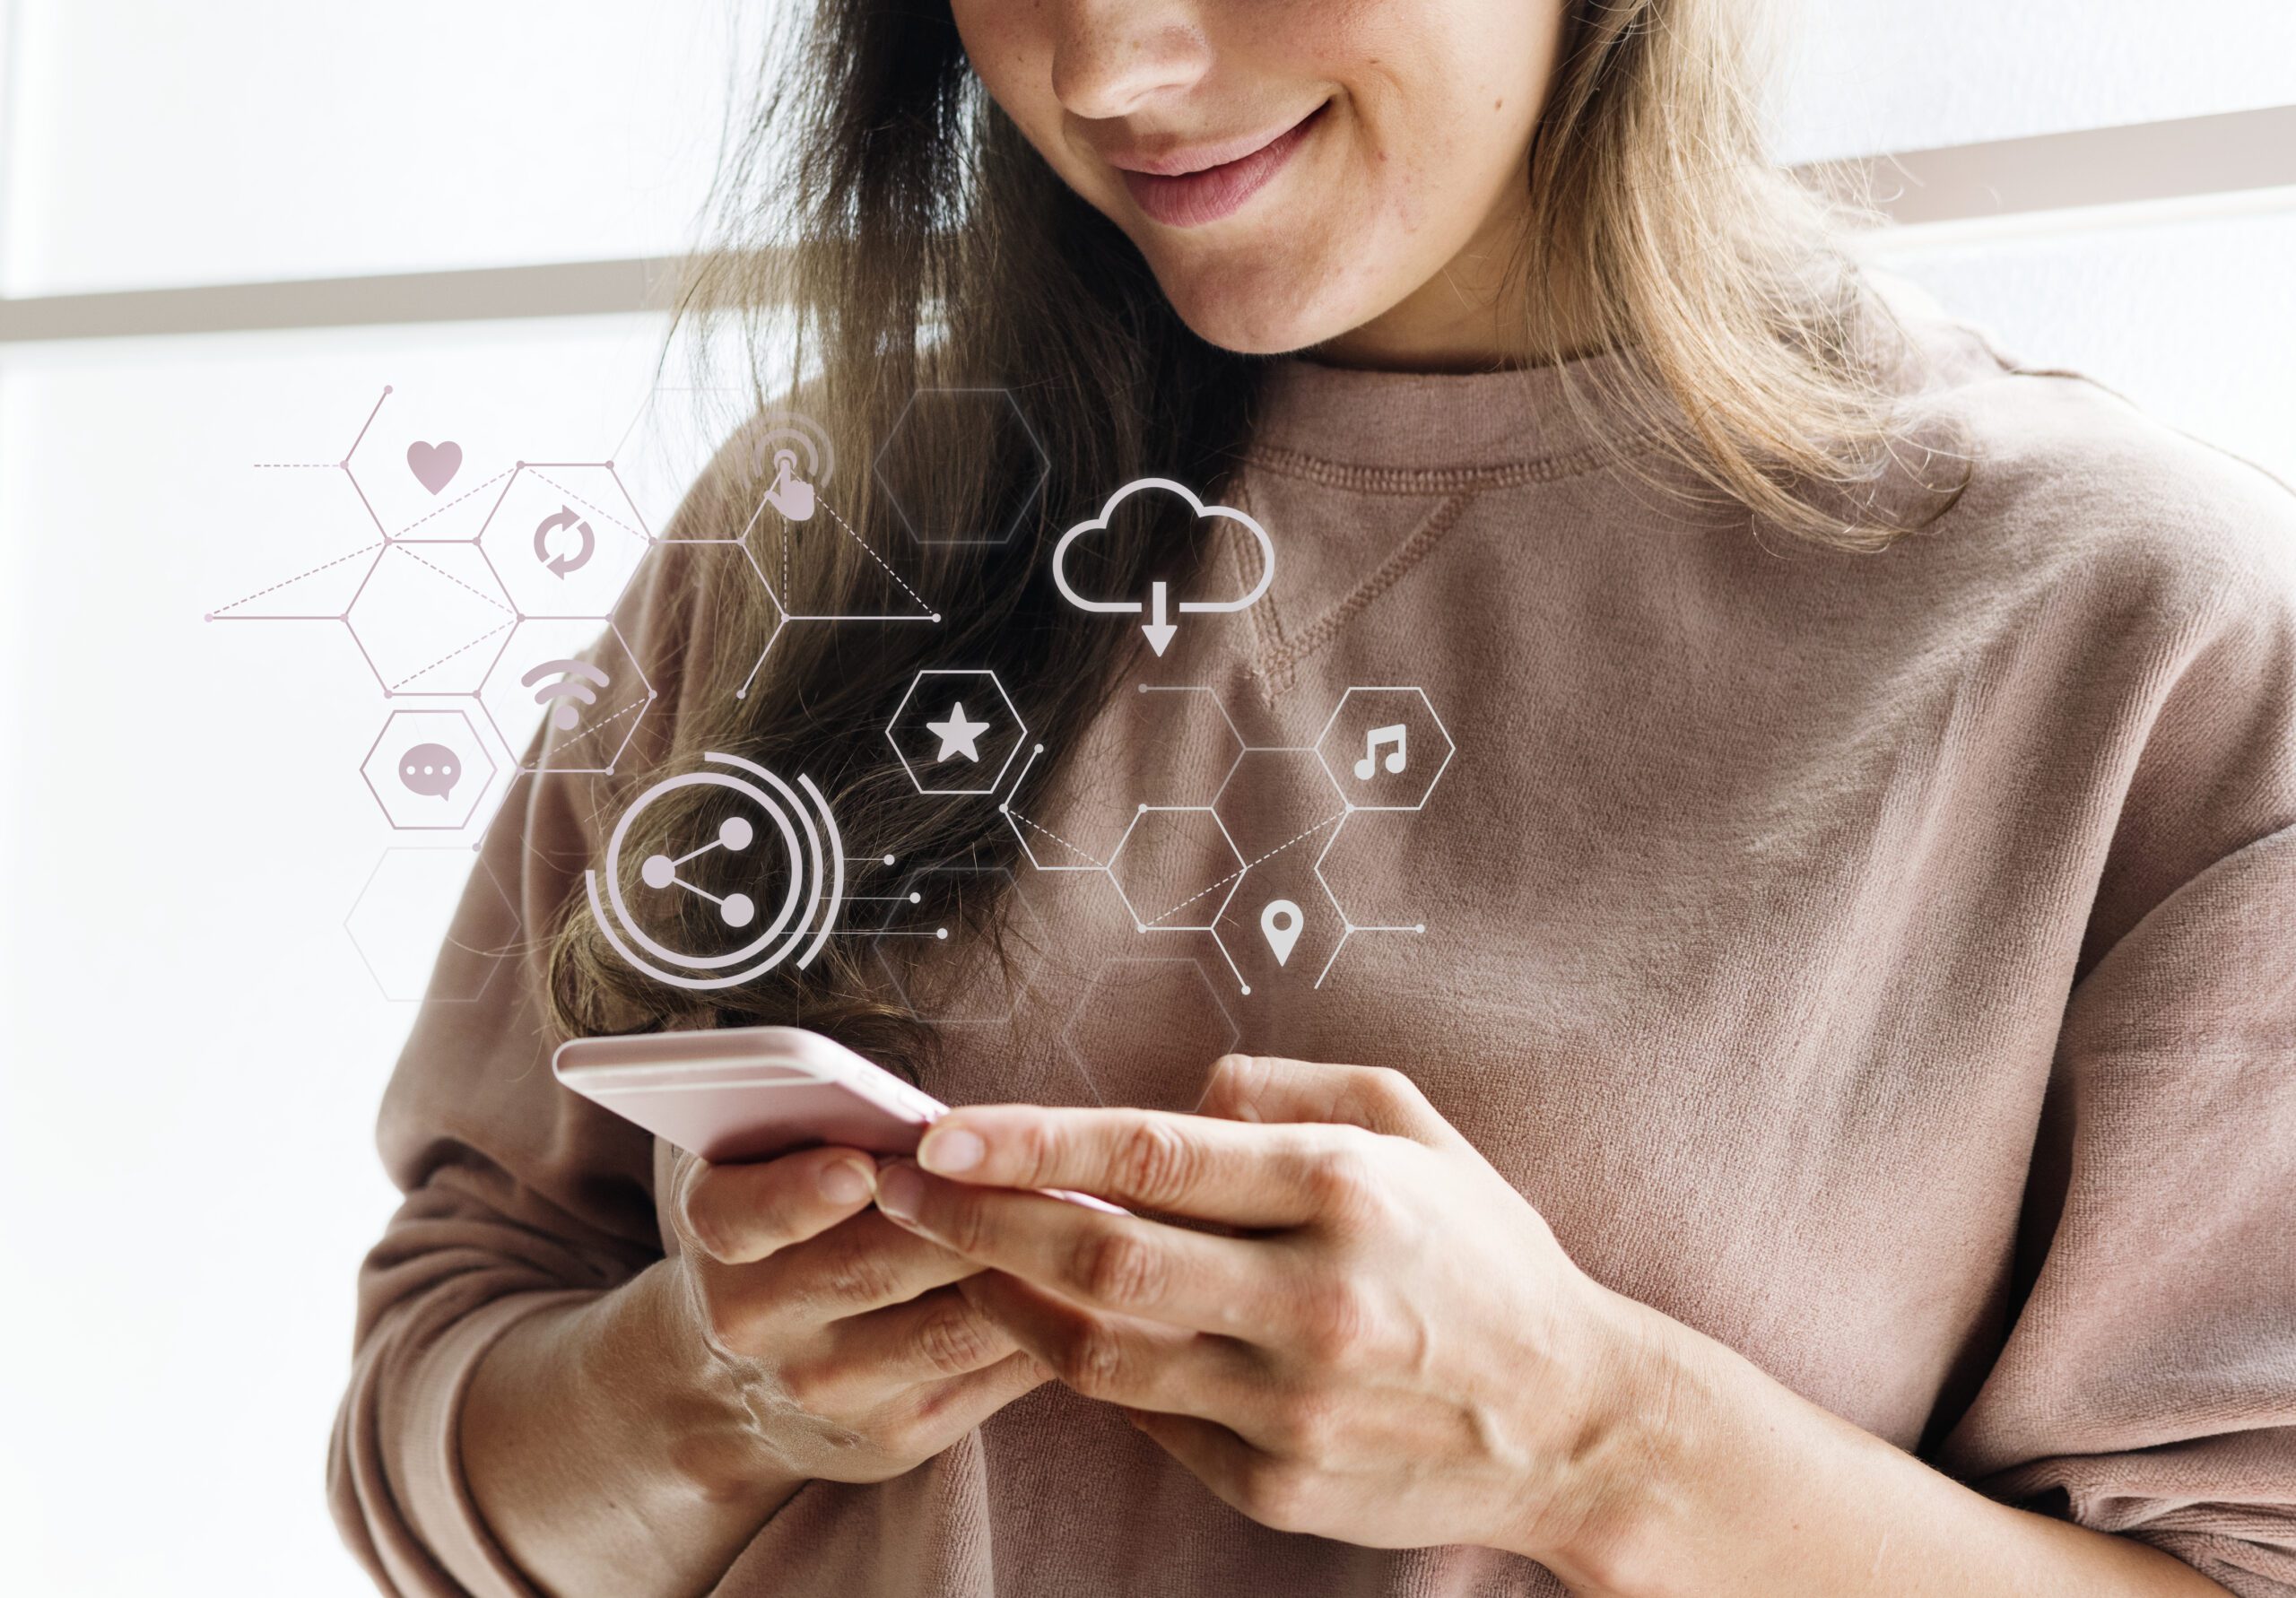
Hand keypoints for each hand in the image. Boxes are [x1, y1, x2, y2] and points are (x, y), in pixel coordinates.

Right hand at [653, 1142, 1051, 1492]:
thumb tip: (933, 1112)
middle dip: (964, 1216)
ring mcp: (828, 1389)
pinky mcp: (894, 1435)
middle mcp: (758, 1321)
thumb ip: (812, 1125)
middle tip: (1038, 1166)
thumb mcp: (757, 1167)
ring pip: (948, 1328)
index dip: (800, 1193)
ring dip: (1024, 1272)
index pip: (744, 1214)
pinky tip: (1082, 1284)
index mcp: (718, 1235)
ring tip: (1086, 1218)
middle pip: (873, 1267)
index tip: (859, 1167)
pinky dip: (1044, 1325)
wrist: (734, 1390)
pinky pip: (987, 1374)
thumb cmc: (777, 1232)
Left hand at [868, 1055, 1653, 1565]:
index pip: (1152, 1157)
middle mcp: (1312, 1299)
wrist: (1574, 1421)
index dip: (1030, 1143)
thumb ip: (1286, 1091)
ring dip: (1002, 1297)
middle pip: (1100, 1256)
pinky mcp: (1275, 1485)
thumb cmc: (1484, 1252)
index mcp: (1345, 1191)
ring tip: (943, 1252)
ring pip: (1099, 1350)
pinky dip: (1078, 1365)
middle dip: (977, 1219)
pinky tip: (1039, 1321)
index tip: (938, 1132)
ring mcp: (1290, 1406)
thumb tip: (1173, 1099)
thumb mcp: (1413, 1127)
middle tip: (895, 1190)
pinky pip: (1145, 1418)